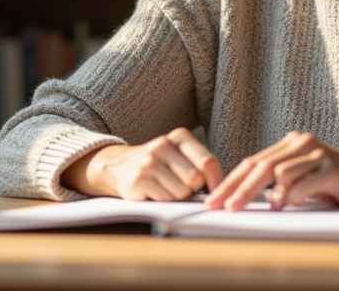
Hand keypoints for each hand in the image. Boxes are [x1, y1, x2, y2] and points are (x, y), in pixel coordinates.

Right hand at [61, 127, 222, 200]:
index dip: (217, 182)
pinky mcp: (139, 179)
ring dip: (177, 197)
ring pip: (181, 192)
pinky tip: (154, 193)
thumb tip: (221, 190)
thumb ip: (197, 165)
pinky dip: (164, 201)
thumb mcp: (177, 155)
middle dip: (193, 190)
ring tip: (166, 189)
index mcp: (179, 137)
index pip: (208, 161)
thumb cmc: (157, 164)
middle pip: (195, 179)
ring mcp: (149, 161)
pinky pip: (165, 199)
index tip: (220, 194)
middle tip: (183, 189)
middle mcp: (163, 145)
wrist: (117, 167)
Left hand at [203, 132, 338, 210]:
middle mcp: (302, 143)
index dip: (230, 182)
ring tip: (257, 210)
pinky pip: (302, 183)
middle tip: (222, 208)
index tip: (213, 201)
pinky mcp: (331, 168)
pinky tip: (284, 206)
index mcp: (292, 144)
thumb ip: (282, 186)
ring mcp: (317, 153)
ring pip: (277, 173)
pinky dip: (290, 197)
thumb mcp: (305, 183)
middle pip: (259, 166)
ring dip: (264, 195)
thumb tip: (256, 201)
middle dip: (236, 189)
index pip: (253, 162)